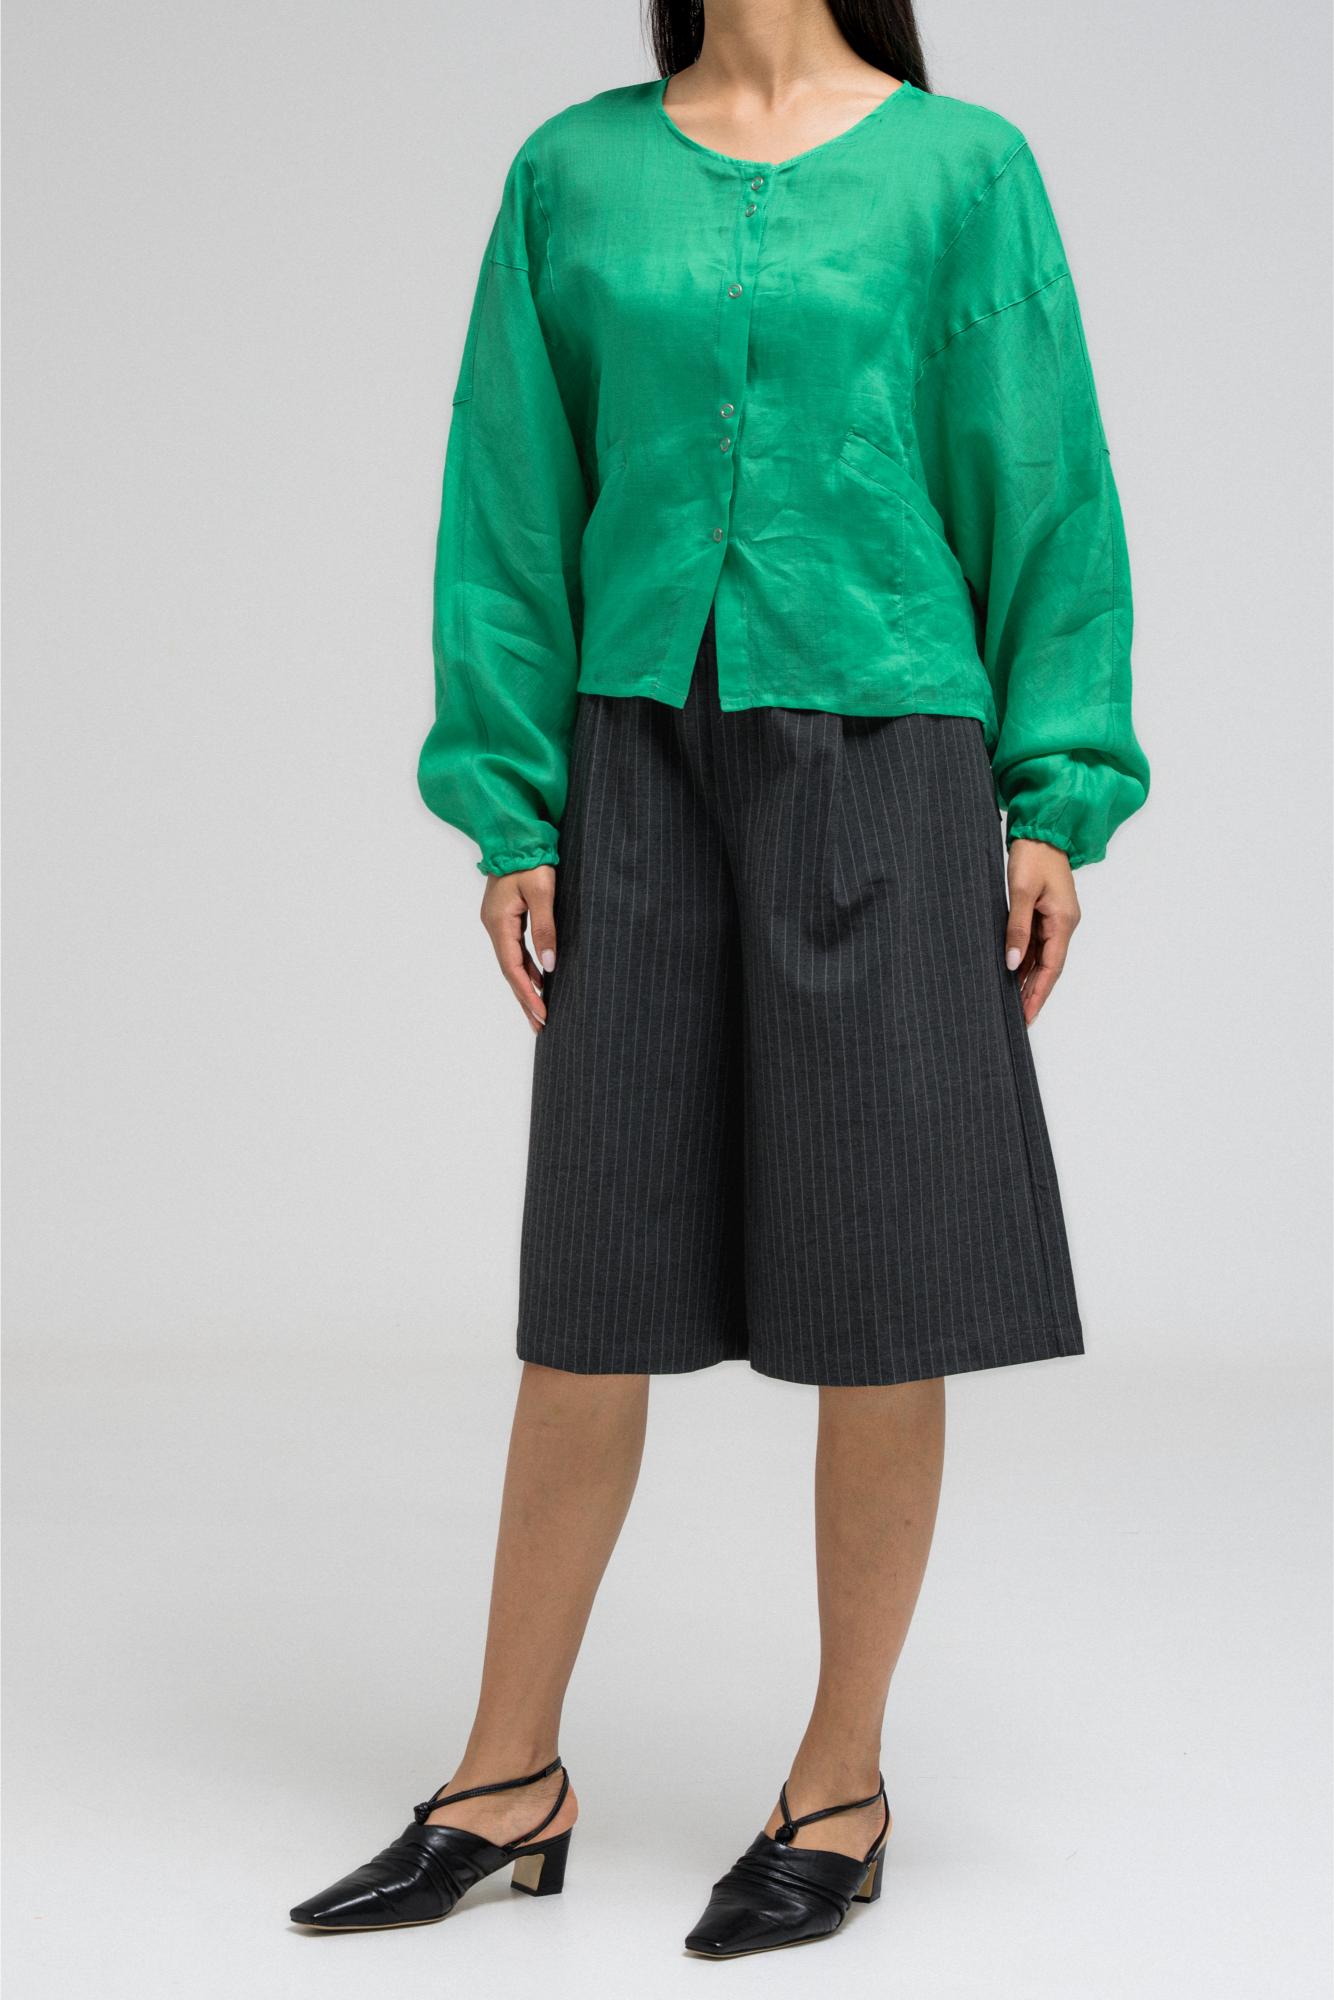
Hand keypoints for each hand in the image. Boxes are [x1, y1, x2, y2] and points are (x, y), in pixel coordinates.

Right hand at [481, 865, 556, 1032]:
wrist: (515, 833)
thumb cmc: (530, 859)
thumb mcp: (542, 893)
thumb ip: (546, 929)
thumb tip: (549, 966)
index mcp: (499, 923)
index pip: (513, 968)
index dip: (527, 994)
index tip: (542, 1015)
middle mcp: (494, 926)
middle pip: (509, 971)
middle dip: (525, 998)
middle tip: (540, 1025)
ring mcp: (498, 921)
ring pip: (512, 962)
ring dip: (526, 985)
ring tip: (540, 1010)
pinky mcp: (506, 916)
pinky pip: (515, 948)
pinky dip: (527, 967)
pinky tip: (539, 978)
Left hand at [1004, 840, 1079, 1025]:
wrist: (1042, 830)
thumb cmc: (1033, 856)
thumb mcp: (1021, 892)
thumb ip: (1017, 928)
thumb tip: (1012, 963)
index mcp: (1063, 921)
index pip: (1052, 968)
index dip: (1038, 993)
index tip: (1027, 1016)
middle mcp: (1063, 924)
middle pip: (1049, 967)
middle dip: (1034, 992)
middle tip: (1018, 1018)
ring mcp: (1055, 919)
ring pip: (1042, 957)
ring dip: (1029, 978)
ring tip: (1012, 1001)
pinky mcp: (1046, 913)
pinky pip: (1036, 943)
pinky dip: (1026, 960)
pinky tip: (1013, 973)